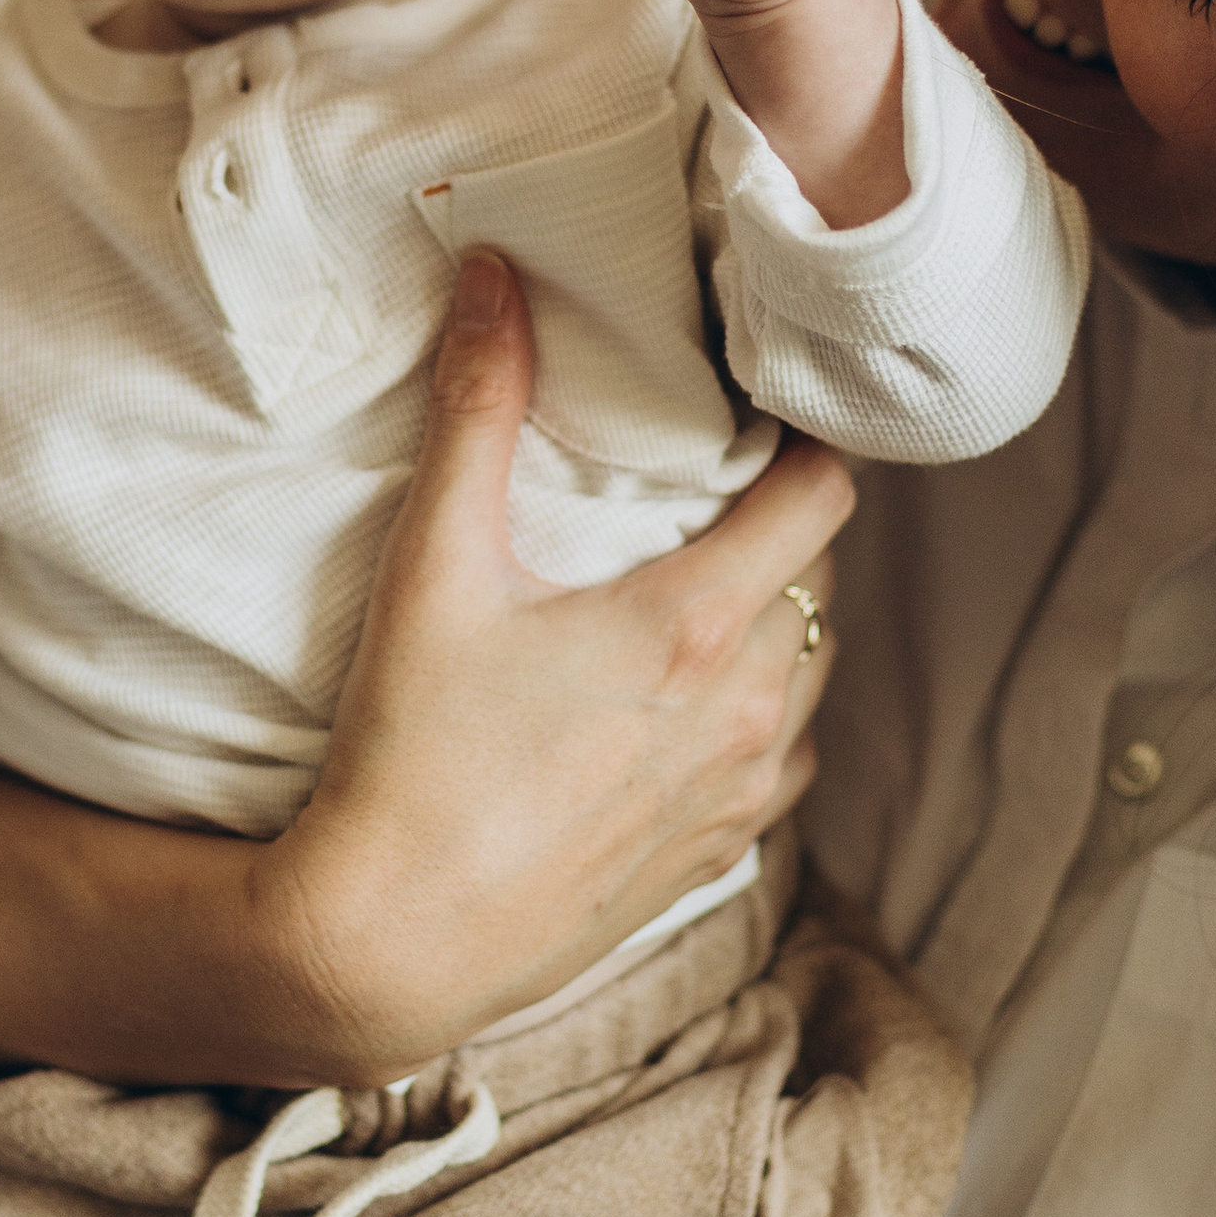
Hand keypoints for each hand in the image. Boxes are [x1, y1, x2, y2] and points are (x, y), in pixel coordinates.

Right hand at [0, 259, 846, 1093]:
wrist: (393, 940)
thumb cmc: (409, 755)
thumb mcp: (436, 568)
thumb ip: (477, 412)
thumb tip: (495, 277)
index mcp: (696, 625)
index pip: (822, 500)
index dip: (802, 445)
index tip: (758, 417)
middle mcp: (745, 708)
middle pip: (820, 583)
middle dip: (779, 530)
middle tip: (713, 490)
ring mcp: (739, 792)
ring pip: (809, 674)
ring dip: (774, 625)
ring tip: (700, 589)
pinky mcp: (715, 853)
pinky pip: (778, 758)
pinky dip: (754, 715)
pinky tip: (682, 703)